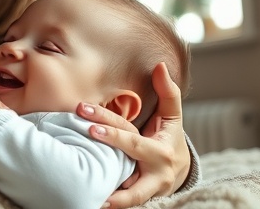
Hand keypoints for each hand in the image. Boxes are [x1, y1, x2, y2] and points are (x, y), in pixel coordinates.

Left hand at [76, 62, 189, 207]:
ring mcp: (146, 190)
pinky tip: (93, 203)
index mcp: (160, 151)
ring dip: (113, 198)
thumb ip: (167, 91)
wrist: (178, 171)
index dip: (112, 134)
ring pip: (130, 195)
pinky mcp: (138, 199)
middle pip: (126, 164)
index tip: (90, 126)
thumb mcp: (172, 115)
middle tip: (80, 144)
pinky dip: (112, 204)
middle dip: (104, 157)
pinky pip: (126, 203)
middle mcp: (154, 174)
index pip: (132, 140)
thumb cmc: (169, 137)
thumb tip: (158, 65)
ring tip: (90, 198)